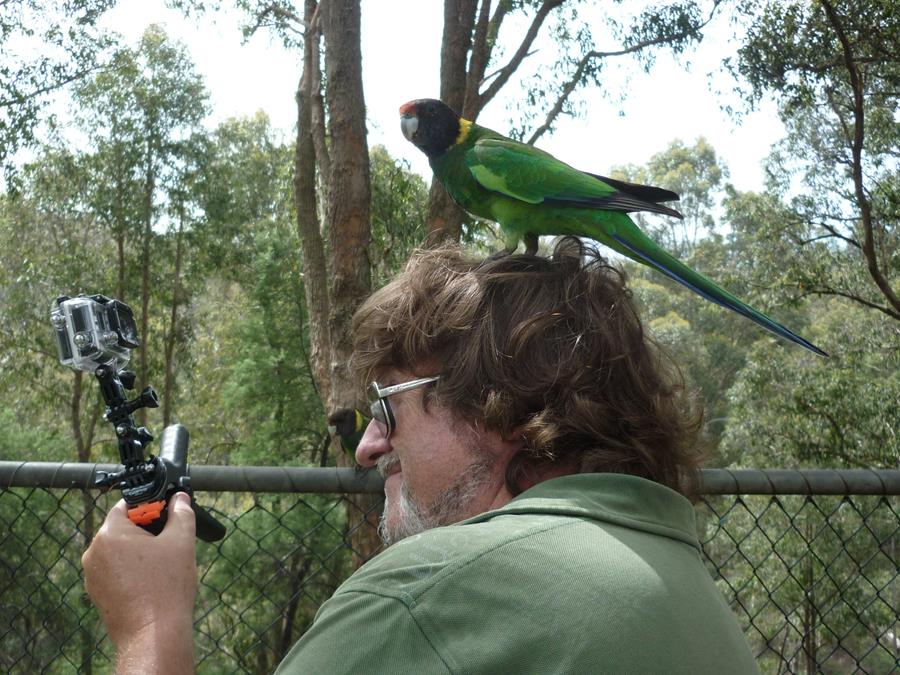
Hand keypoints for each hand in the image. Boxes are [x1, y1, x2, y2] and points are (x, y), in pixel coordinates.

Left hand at [82, 492, 197, 672]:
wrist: (153, 634)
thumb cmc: (167, 586)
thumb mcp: (181, 542)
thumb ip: (181, 513)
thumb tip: (180, 498)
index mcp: (110, 533)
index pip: (126, 506)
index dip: (150, 508)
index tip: (167, 516)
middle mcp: (93, 552)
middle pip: (121, 529)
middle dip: (145, 532)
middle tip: (169, 542)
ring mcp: (92, 575)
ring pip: (118, 552)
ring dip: (137, 553)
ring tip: (162, 566)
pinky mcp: (96, 594)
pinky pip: (114, 572)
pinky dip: (130, 572)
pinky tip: (150, 583)